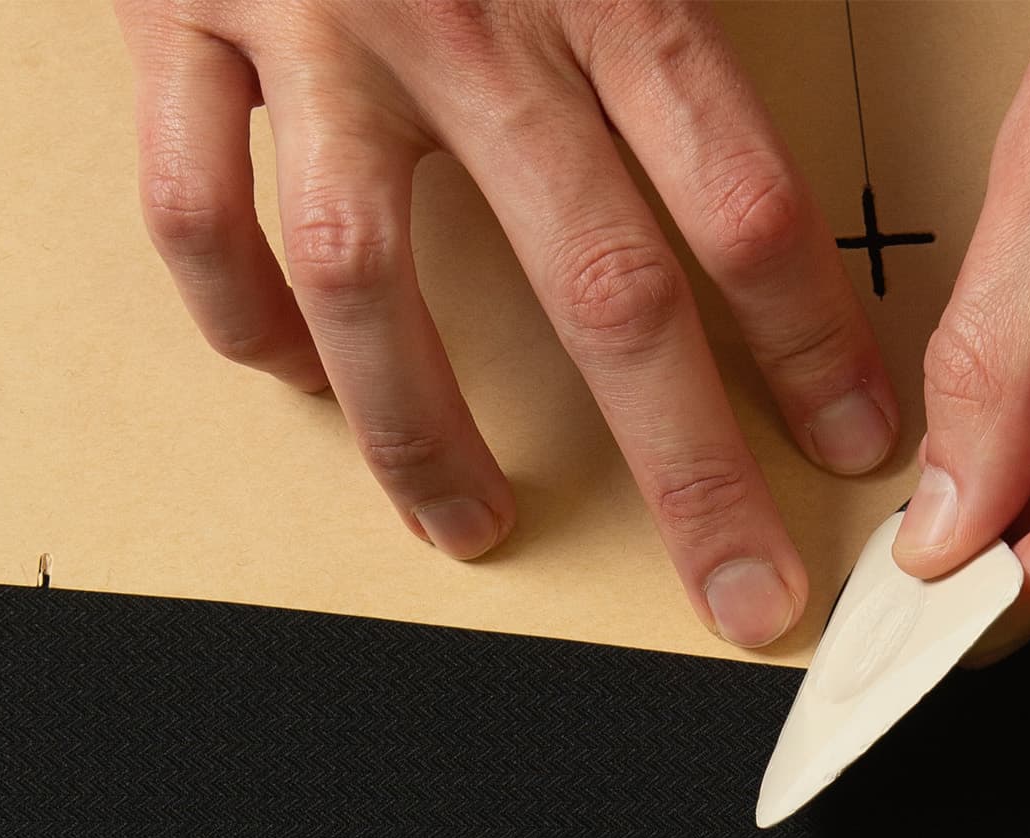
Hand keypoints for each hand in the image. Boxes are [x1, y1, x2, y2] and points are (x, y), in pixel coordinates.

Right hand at [114, 1, 902, 647]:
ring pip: (364, 278)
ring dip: (423, 429)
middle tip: (740, 588)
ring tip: (473, 525)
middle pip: (597, 280)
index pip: (734, 187)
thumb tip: (775, 104)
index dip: (808, 334)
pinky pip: (189, 204)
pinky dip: (231, 309)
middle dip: (685, 462)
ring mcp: (310, 25)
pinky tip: (285, 376)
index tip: (857, 441)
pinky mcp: (172, 19)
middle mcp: (462, 13)